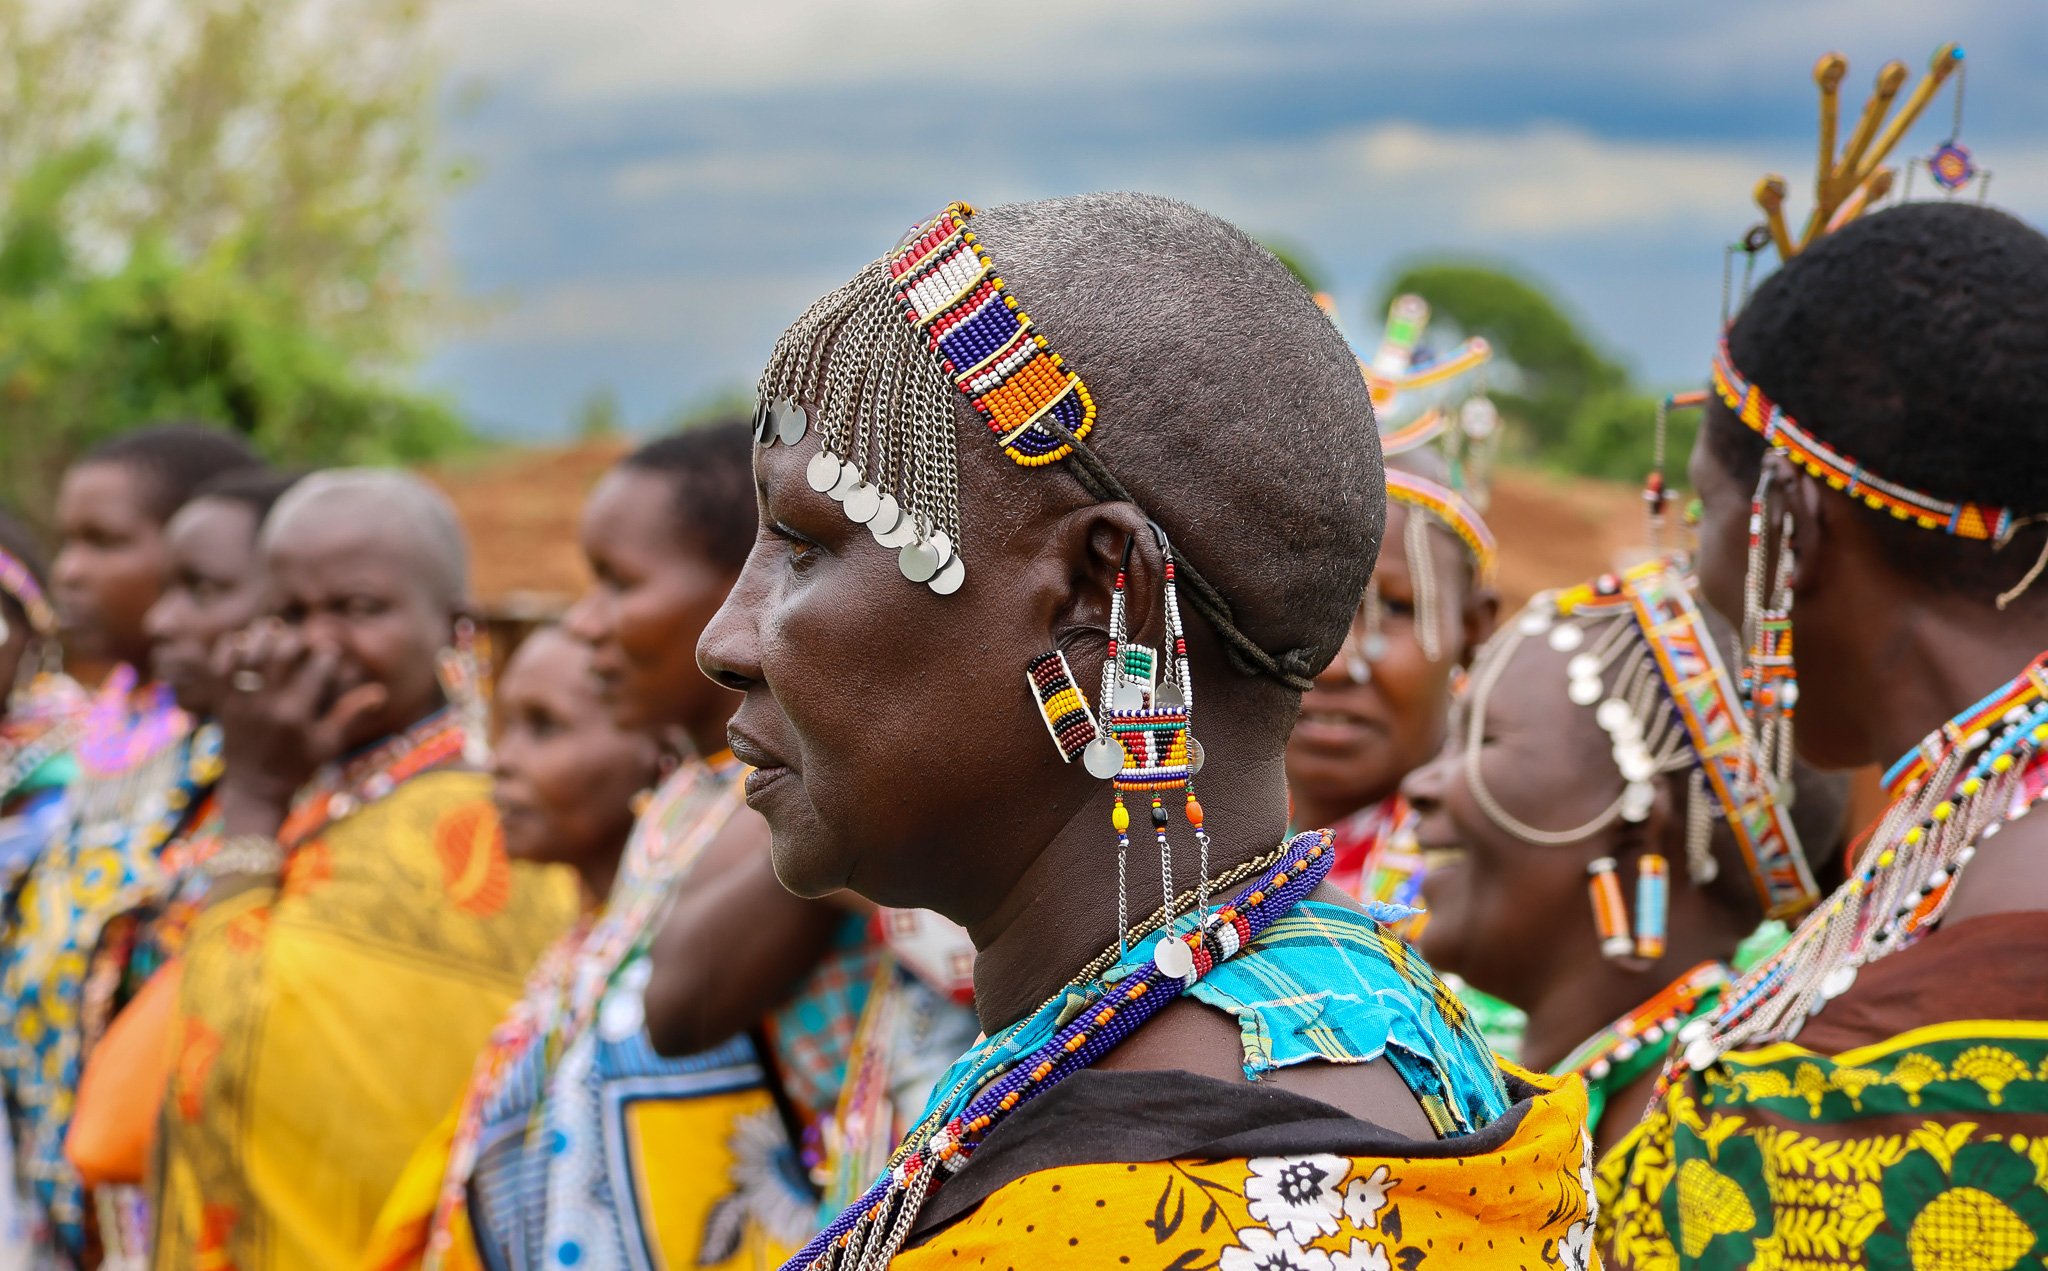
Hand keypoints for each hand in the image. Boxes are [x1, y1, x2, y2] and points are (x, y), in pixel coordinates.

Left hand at [212, 620, 387, 824]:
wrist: (255, 789)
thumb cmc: (298, 766)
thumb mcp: (329, 744)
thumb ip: (351, 715)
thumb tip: (380, 692)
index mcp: (297, 715)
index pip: (317, 669)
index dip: (328, 654)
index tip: (331, 653)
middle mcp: (268, 706)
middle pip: (282, 653)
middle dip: (296, 640)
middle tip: (301, 641)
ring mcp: (241, 703)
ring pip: (249, 653)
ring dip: (262, 637)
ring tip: (273, 632)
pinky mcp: (222, 703)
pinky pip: (218, 666)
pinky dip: (229, 648)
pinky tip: (243, 644)